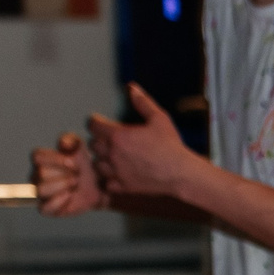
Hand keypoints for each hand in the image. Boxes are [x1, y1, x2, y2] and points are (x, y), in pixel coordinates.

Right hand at [33, 131, 105, 214]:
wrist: (98, 186)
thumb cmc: (85, 165)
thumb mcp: (80, 148)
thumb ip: (71, 141)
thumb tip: (64, 144)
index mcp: (42, 160)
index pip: (37, 157)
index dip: (56, 160)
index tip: (73, 163)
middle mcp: (37, 176)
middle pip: (40, 173)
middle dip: (63, 174)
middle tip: (77, 175)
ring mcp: (41, 193)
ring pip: (40, 189)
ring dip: (61, 186)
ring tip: (75, 184)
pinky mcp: (47, 208)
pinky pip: (44, 208)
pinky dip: (59, 201)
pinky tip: (71, 196)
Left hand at [89, 84, 200, 202]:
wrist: (181, 173)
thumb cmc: (171, 145)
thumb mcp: (159, 118)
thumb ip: (142, 102)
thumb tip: (131, 87)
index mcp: (118, 136)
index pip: (92, 125)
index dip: (96, 122)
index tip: (102, 122)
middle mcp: (113, 154)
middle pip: (93, 144)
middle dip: (99, 140)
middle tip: (110, 139)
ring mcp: (117, 172)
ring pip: (97, 164)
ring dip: (102, 159)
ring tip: (113, 157)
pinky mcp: (124, 186)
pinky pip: (106, 182)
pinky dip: (110, 178)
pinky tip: (119, 173)